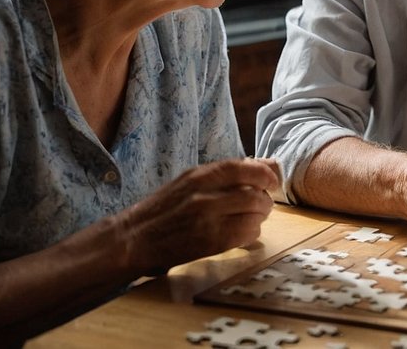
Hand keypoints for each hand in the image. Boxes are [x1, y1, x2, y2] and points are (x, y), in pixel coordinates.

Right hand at [113, 157, 280, 275]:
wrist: (133, 239)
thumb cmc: (163, 209)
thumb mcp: (189, 182)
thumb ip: (223, 174)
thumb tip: (266, 164)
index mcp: (198, 176)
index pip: (241, 167)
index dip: (263, 173)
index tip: (272, 181)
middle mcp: (203, 195)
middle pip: (253, 193)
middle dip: (265, 200)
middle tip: (265, 203)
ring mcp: (206, 220)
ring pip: (253, 214)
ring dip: (261, 216)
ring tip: (256, 218)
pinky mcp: (209, 242)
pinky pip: (245, 234)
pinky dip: (252, 233)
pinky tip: (245, 232)